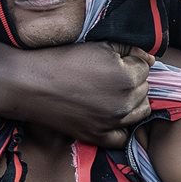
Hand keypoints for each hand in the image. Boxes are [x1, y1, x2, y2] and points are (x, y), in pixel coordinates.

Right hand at [0, 39, 150, 147]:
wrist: (30, 83)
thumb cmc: (61, 59)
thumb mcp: (98, 44)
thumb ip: (129, 49)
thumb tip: (150, 58)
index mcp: (127, 76)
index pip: (145, 67)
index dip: (130, 61)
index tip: (112, 60)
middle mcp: (124, 102)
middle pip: (144, 89)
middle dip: (132, 80)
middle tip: (108, 75)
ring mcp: (111, 122)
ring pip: (140, 111)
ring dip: (131, 101)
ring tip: (112, 92)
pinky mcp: (97, 136)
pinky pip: (123, 137)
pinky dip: (121, 127)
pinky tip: (112, 115)